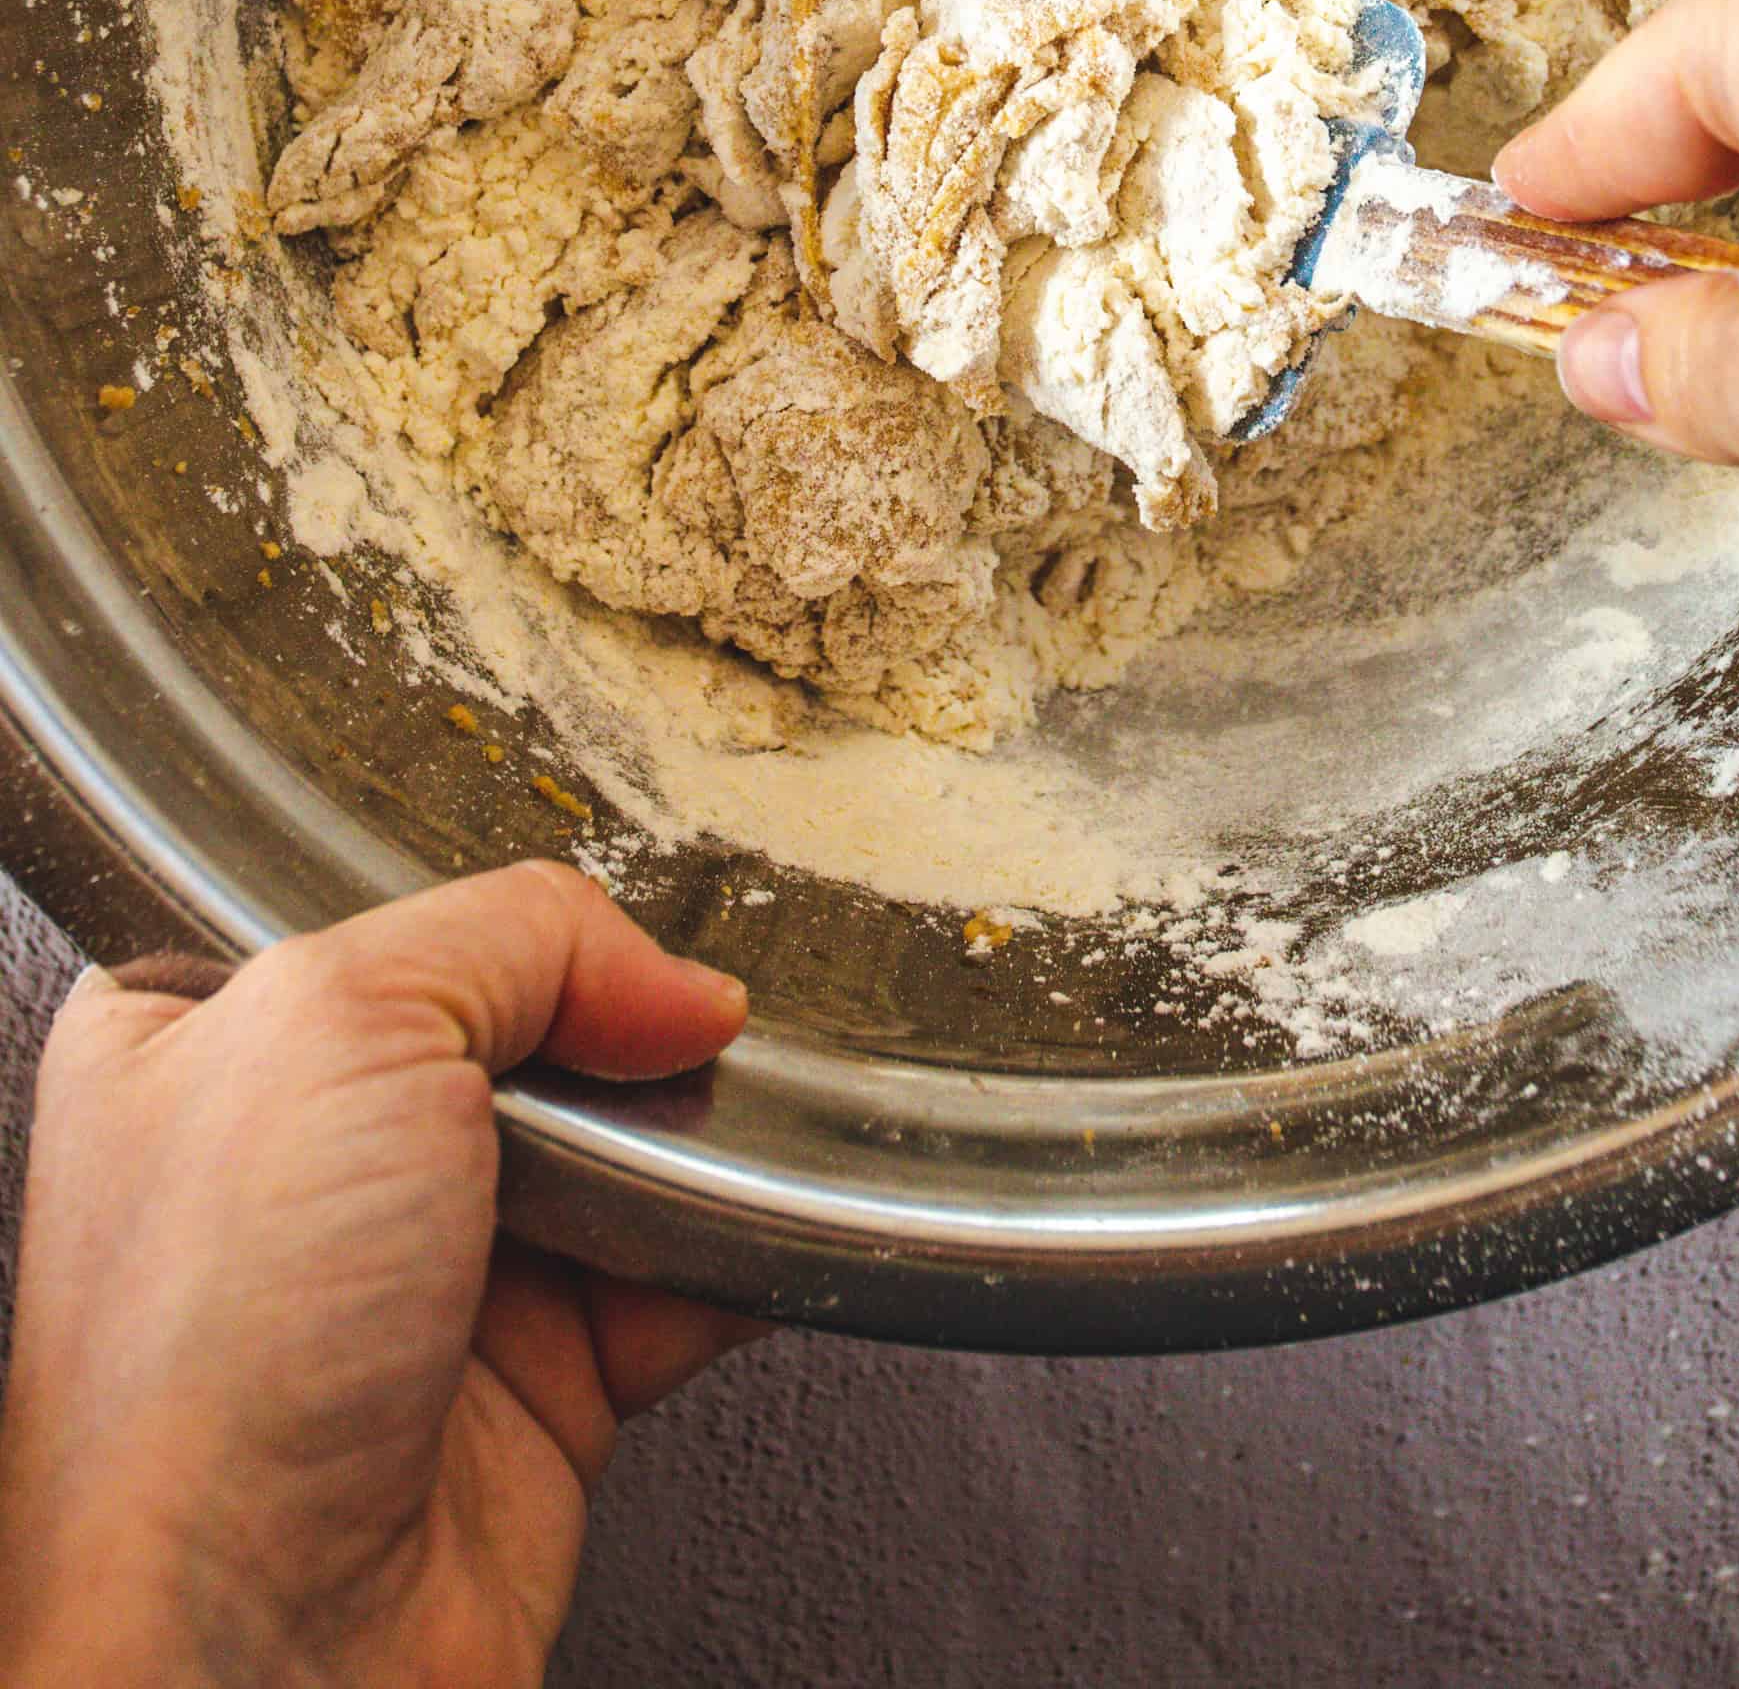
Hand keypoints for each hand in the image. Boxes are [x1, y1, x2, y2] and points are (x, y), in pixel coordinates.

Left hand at [0, 863, 756, 1688]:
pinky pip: (682, 1276)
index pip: (394, 902)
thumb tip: (667, 980)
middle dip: (616, 1020)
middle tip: (663, 1027)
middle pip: (527, 1019)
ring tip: (716, 1128)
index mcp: (201, 1032)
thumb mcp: (341, 1020)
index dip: (501, 906)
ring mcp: (422, 1273)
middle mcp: (307, 1152)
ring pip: (619, 1142)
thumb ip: (523, 937)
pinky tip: (763, 1216)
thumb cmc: (198, 1364)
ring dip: (691, 1134)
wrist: (250, 1650)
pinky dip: (741, 1247)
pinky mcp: (533, 1385)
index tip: (592, 910)